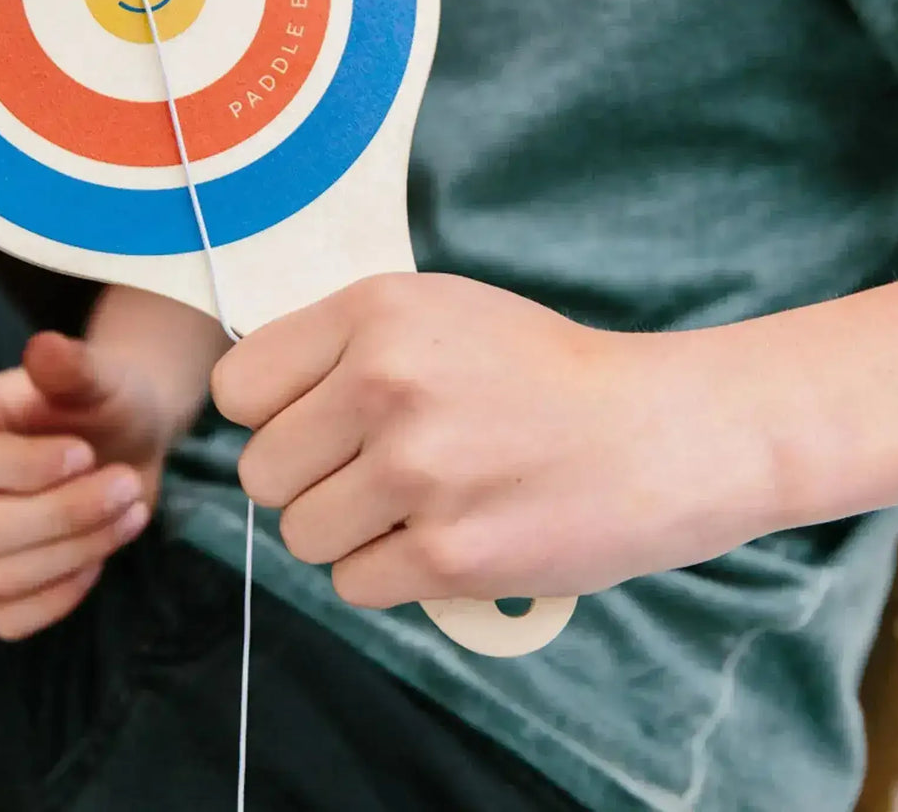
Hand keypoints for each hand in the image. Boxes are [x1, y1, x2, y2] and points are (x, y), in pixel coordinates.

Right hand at [0, 332, 171, 639]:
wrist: (125, 439)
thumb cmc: (103, 400)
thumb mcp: (99, 375)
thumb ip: (72, 365)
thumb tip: (44, 347)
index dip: (29, 466)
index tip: (85, 452)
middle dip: (68, 513)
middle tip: (126, 484)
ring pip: (0, 576)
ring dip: (81, 548)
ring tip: (130, 509)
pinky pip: (9, 618)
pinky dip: (63, 594)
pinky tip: (98, 554)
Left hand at [212, 274, 780, 608]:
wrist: (659, 431)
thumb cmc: (543, 371)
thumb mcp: (439, 312)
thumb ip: (342, 344)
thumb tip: (251, 399)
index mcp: (374, 312)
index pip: (238, 388)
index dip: (272, 414)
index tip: (316, 423)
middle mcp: (385, 383)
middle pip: (260, 473)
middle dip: (308, 480)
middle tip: (376, 471)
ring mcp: (416, 471)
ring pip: (301, 535)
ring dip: (351, 532)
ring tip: (420, 503)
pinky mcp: (448, 555)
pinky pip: (354, 584)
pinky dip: (392, 573)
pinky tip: (448, 536)